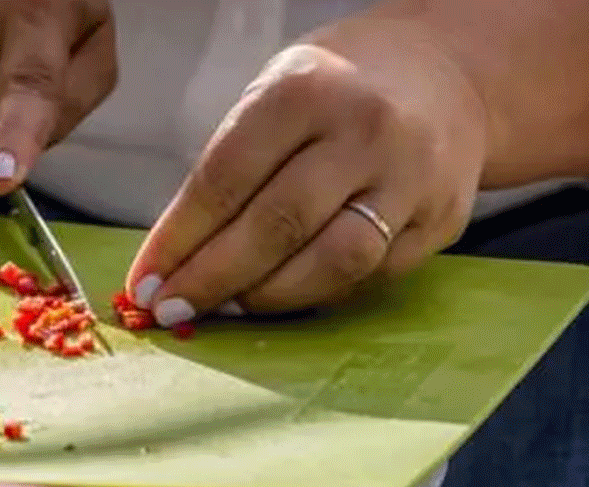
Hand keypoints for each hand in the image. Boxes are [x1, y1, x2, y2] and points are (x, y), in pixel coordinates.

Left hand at [125, 18, 488, 321]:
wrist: (445, 75)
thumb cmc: (335, 92)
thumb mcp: (272, 97)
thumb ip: (228, 169)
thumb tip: (172, 259)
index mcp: (304, 91)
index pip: (225, 180)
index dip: (178, 241)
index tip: (144, 283)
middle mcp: (364, 131)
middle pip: (275, 226)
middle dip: (212, 279)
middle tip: (172, 309)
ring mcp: (411, 178)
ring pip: (331, 263)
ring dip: (266, 297)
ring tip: (226, 307)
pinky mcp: (439, 220)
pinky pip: (368, 277)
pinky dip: (316, 296)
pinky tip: (281, 296)